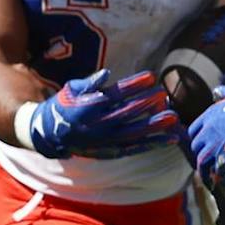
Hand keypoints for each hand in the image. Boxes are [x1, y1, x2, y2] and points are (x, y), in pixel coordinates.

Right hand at [24, 70, 183, 159]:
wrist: (50, 135)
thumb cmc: (64, 105)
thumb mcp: (71, 90)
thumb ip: (90, 82)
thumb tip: (106, 73)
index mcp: (89, 107)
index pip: (116, 94)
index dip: (134, 84)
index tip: (152, 76)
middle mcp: (98, 125)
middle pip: (127, 114)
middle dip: (147, 103)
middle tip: (164, 93)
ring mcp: (106, 140)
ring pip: (134, 133)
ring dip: (155, 126)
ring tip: (174, 118)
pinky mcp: (112, 151)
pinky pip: (136, 148)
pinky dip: (154, 144)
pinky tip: (171, 138)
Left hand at [188, 83, 224, 192]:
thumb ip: (224, 93)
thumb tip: (217, 92)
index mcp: (209, 115)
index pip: (193, 130)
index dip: (198, 139)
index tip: (203, 145)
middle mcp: (208, 130)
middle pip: (196, 147)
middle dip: (201, 154)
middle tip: (208, 162)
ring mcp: (216, 144)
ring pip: (202, 162)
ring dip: (205, 170)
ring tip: (209, 178)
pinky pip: (216, 170)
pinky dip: (218, 176)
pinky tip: (222, 178)